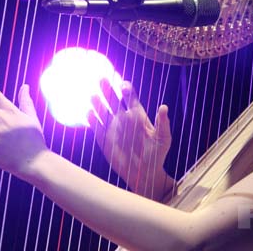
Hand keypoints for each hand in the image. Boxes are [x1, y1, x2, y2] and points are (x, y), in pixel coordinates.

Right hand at [88, 79, 173, 200]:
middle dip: (108, 89)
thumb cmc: (157, 154)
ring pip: (103, 112)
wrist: (145, 174)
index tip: (123, 85)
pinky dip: (92, 121)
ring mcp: (113, 129)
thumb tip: (164, 107)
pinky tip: (88, 113)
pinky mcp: (105, 140)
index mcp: (138, 115)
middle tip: (102, 78)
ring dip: (98, 103)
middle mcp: (123, 119)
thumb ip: (163, 123)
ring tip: (93, 95)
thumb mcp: (163, 138)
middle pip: (114, 100)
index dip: (126, 89)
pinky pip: (97, 128)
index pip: (130, 97)